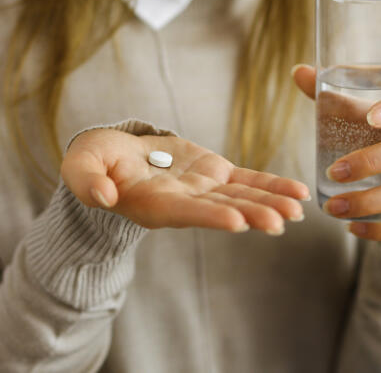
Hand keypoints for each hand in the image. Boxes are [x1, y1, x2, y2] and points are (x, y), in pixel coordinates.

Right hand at [61, 128, 309, 234]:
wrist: (112, 157)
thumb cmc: (93, 164)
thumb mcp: (81, 168)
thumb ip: (87, 182)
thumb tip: (100, 196)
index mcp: (152, 205)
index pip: (186, 213)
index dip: (211, 216)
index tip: (236, 222)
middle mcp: (183, 203)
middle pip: (221, 210)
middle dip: (251, 215)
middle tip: (280, 222)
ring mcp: (202, 190)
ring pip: (241, 197)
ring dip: (270, 203)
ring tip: (298, 211)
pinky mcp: (214, 174)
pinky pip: (249, 180)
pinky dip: (273, 186)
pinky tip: (299, 194)